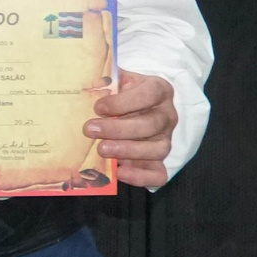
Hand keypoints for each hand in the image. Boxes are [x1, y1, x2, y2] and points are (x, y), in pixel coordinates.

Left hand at [88, 70, 178, 188]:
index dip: (123, 102)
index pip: (148, 94)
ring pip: (158, 149)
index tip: (98, 107)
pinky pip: (159, 173)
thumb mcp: (116, 79)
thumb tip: (89, 85)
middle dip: (118, 129)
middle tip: (90, 130)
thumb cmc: (121, 92)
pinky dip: (141, 177)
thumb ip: (106, 81)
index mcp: (158, 90)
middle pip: (150, 124)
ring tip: (101, 150)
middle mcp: (166, 115)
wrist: (134, 107)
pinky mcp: (161, 161)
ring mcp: (166, 139)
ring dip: (128, 151)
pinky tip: (119, 172)